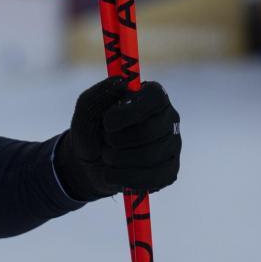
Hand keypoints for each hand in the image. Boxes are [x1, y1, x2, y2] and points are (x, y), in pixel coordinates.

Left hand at [54, 76, 180, 201]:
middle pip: (149, 131)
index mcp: (150, 96)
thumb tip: (124, 83)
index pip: (155, 98)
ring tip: (106, 155)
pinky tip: (112, 173)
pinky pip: (153, 178)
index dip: (130, 112)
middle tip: (105, 139)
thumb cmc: (91, 127)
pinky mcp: (170, 170)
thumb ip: (102, 92)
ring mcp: (173, 145)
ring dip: (117, 159)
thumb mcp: (87, 106)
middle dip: (116, 139)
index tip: (107, 122)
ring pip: (149, 156)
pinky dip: (124, 177)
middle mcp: (168, 118)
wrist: (88, 161)